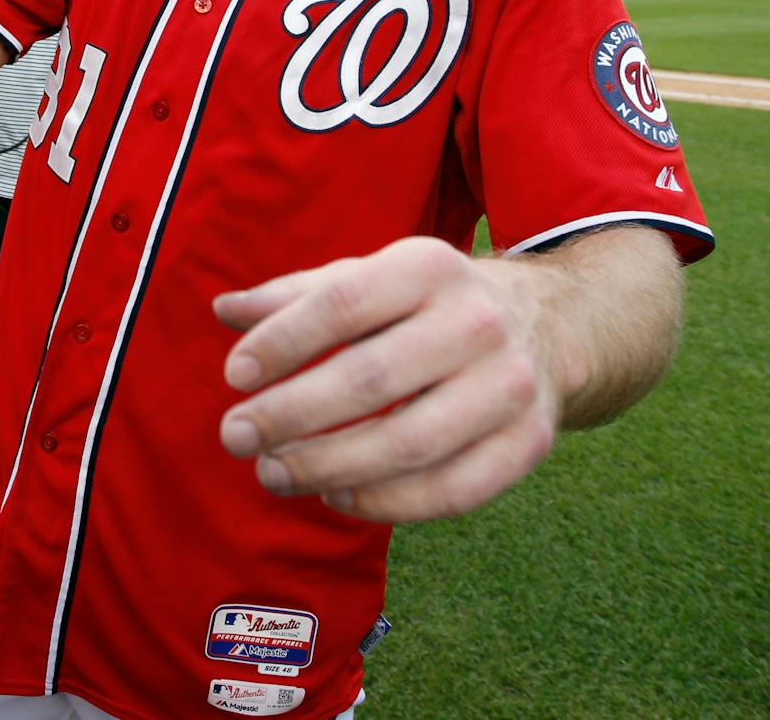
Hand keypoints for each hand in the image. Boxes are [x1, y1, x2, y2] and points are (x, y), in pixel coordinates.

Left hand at [213, 236, 574, 523]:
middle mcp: (477, 322)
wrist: (545, 326)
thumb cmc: (425, 305)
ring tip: (272, 473)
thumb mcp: (368, 279)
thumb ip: (296, 296)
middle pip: (370, 380)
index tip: (234, 376)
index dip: (281, 342)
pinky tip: (335, 495)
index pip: (341, 304)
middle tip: (235, 436)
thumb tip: (224, 310)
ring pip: (409, 443)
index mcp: (428, 266)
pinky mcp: (529, 442)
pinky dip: (385, 502)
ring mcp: (510, 385)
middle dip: (291, 415)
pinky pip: (451, 490)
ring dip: (328, 466)